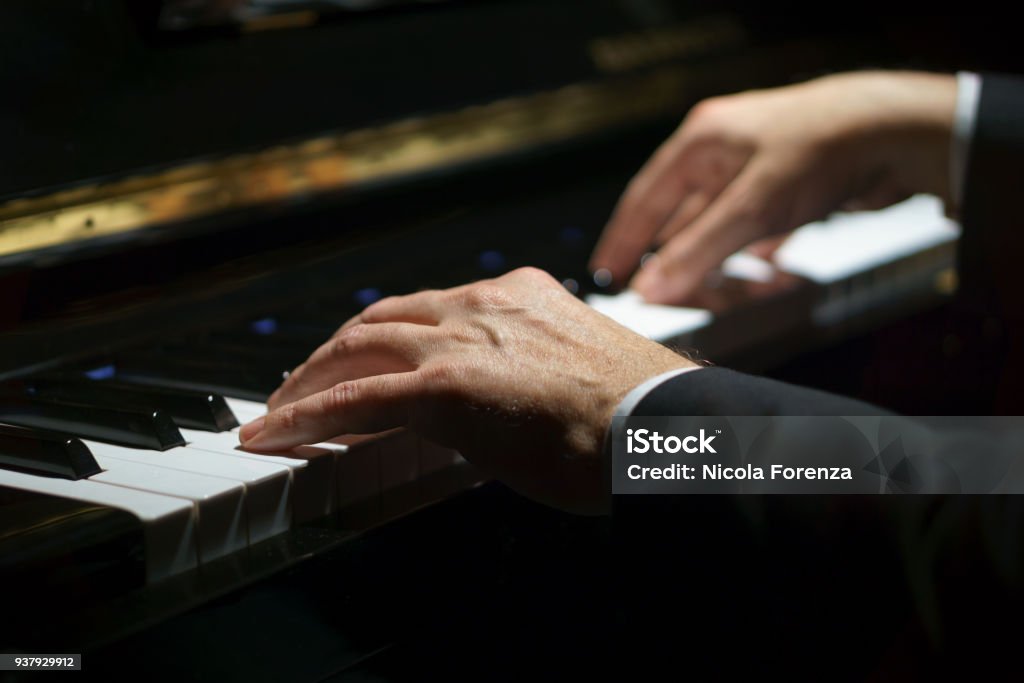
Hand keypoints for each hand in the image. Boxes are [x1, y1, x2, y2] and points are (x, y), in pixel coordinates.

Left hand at [239, 267, 695, 512]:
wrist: (663, 430)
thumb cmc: (639, 415)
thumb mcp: (579, 369)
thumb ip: (535, 368)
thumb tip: (516, 398)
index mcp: (519, 294)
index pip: (427, 307)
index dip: (383, 334)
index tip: (362, 356)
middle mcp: (482, 304)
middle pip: (380, 319)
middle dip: (334, 352)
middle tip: (304, 382)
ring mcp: (460, 340)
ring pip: (356, 350)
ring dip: (309, 381)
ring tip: (279, 409)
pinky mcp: (443, 388)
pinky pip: (352, 400)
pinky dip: (304, 416)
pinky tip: (272, 435)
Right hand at [590, 71, 956, 303]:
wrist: (895, 131)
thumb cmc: (820, 150)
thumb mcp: (749, 209)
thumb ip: (696, 252)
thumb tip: (649, 290)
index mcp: (699, 143)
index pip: (643, 200)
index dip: (623, 242)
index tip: (607, 275)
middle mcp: (721, 149)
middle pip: (680, 214)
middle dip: (673, 257)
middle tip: (659, 292)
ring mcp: (755, 164)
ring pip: (719, 221)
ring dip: (715, 256)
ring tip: (708, 288)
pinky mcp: (786, 181)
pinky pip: (754, 222)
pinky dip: (751, 248)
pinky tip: (758, 267)